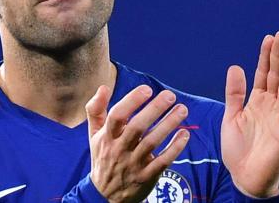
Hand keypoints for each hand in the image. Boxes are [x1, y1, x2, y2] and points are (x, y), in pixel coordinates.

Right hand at [85, 85, 189, 202]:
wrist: (105, 195)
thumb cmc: (102, 156)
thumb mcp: (94, 134)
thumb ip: (96, 109)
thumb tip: (104, 86)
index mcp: (106, 137)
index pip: (117, 116)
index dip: (131, 101)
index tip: (146, 89)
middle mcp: (119, 150)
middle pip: (137, 128)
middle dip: (155, 110)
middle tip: (170, 95)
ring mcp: (133, 164)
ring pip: (152, 142)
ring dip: (168, 125)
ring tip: (182, 109)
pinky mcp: (147, 176)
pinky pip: (163, 161)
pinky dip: (175, 148)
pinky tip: (184, 134)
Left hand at [221, 31, 278, 196]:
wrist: (244, 177)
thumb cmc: (238, 150)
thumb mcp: (231, 116)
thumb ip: (234, 93)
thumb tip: (235, 66)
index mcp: (257, 102)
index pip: (263, 74)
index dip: (266, 56)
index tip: (269, 38)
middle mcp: (271, 105)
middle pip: (277, 75)